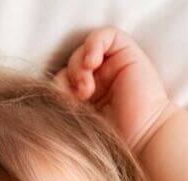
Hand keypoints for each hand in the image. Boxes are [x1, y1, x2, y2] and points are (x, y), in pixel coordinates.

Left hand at [52, 27, 179, 155]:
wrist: (144, 138)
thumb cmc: (114, 138)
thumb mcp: (79, 121)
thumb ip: (63, 105)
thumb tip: (43, 94)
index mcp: (87, 97)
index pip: (62, 80)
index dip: (58, 88)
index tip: (65, 106)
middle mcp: (100, 79)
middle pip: (70, 63)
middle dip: (68, 78)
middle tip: (78, 97)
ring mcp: (113, 65)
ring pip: (84, 49)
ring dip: (78, 65)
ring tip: (86, 86)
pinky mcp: (127, 53)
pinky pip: (104, 35)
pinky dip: (93, 45)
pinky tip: (92, 63)